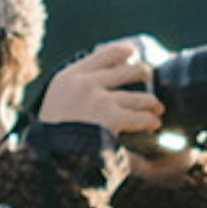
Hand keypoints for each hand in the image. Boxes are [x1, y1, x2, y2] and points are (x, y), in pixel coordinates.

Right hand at [40, 36, 166, 148]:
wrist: (50, 155)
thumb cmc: (50, 135)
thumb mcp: (54, 102)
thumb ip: (74, 89)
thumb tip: (100, 82)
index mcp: (69, 76)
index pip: (105, 54)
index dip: (124, 51)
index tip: (133, 52)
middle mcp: (85, 83)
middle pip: (127, 70)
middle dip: (143, 72)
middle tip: (149, 75)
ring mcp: (99, 100)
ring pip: (138, 96)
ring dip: (151, 102)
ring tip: (157, 108)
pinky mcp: (111, 118)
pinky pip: (140, 117)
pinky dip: (149, 120)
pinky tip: (153, 123)